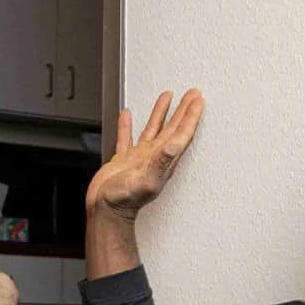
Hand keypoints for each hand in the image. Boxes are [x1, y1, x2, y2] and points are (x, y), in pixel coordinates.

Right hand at [86, 89, 204, 218]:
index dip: (191, 116)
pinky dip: (127, 125)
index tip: (198, 100)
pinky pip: (127, 137)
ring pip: (153, 128)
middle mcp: (154, 157)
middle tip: (193, 93)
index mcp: (163, 160)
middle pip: (173, 127)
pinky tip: (127, 114)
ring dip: (161, 113)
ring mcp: (139, 157)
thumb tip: (176, 144)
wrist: (105, 211)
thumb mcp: (146, 180)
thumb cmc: (124, 201)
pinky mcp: (123, 160)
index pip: (182, 133)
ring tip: (168, 96)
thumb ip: (162, 161)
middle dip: (183, 110)